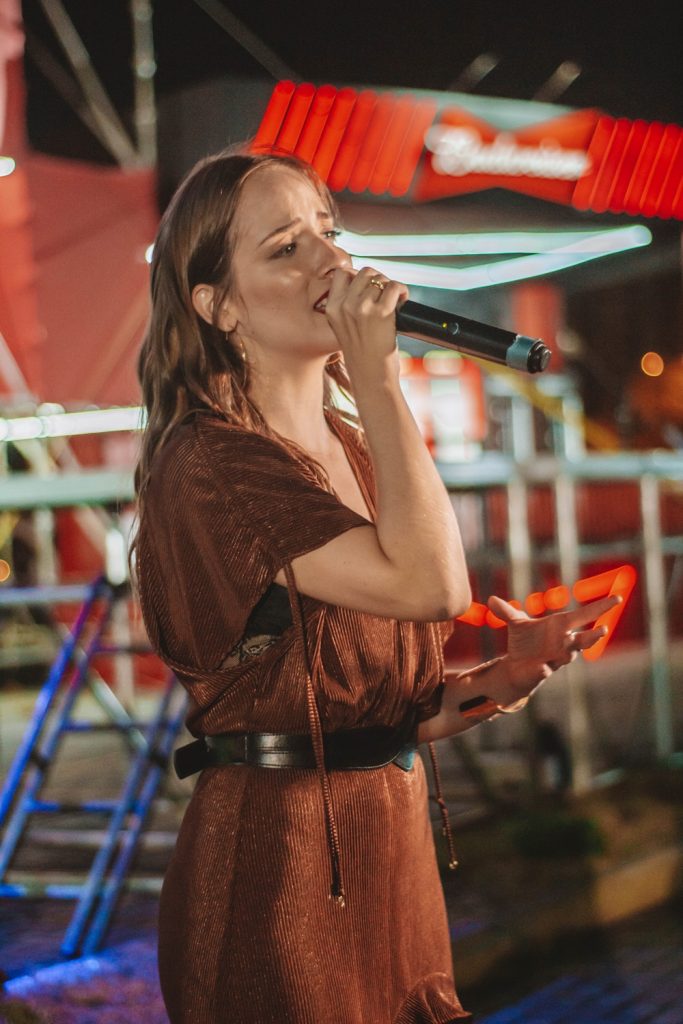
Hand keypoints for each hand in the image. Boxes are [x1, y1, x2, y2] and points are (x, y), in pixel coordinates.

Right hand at [324, 266, 407, 381]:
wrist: (371, 378)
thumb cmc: (362, 357)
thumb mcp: (344, 329)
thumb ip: (348, 307)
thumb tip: (368, 283)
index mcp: (332, 309)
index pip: (342, 274)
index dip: (358, 276)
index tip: (368, 287)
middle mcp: (345, 306)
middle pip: (364, 272)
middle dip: (378, 280)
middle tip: (385, 295)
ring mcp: (362, 308)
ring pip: (380, 279)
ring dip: (390, 287)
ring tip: (395, 301)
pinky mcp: (381, 313)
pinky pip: (394, 286)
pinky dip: (402, 291)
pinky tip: (403, 301)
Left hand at [488, 592, 621, 695]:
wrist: (514, 667)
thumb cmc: (524, 642)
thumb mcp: (516, 623)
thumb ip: (506, 612)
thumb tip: (491, 599)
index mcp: (560, 627)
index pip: (584, 615)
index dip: (600, 607)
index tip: (617, 598)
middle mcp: (562, 643)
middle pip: (582, 640)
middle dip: (592, 636)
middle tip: (603, 630)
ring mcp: (554, 659)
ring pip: (568, 656)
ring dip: (571, 651)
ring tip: (573, 648)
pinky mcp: (541, 672)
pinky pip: (544, 671)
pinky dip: (543, 669)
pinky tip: (543, 668)